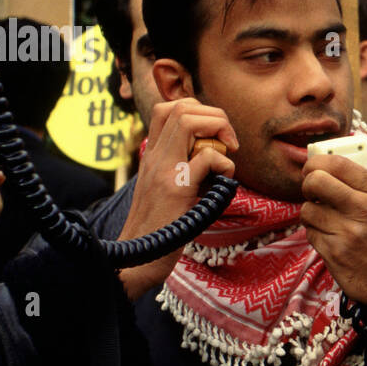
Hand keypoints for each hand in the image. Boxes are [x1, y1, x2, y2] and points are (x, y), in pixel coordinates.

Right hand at [116, 97, 237, 299]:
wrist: (137, 258)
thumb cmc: (160, 228)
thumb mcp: (167, 189)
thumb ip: (182, 169)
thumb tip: (213, 157)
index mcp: (152, 155)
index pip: (168, 108)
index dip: (199, 111)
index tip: (216, 136)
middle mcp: (154, 156)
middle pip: (180, 107)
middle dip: (214, 115)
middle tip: (229, 142)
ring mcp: (163, 170)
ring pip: (188, 119)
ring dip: (218, 129)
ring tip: (228, 153)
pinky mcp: (175, 189)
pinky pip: (207, 158)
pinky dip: (225, 163)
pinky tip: (224, 181)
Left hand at [300, 141, 366, 303]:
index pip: (339, 164)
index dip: (319, 160)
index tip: (316, 165)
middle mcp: (364, 211)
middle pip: (316, 181)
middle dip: (308, 180)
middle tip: (313, 186)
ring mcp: (347, 233)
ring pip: (308, 208)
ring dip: (312, 210)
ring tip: (325, 215)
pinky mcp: (333, 253)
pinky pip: (310, 232)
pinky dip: (315, 232)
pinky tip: (330, 235)